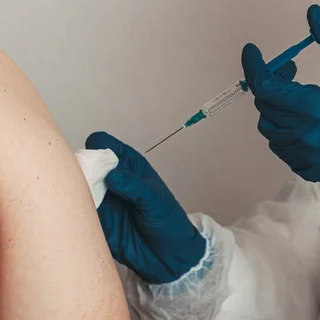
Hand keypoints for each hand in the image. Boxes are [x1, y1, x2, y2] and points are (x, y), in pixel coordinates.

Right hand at [85, 132, 206, 283]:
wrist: (167, 256)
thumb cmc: (168, 222)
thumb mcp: (155, 202)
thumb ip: (134, 187)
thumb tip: (112, 175)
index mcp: (128, 165)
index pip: (103, 144)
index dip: (95, 148)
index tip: (97, 164)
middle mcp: (110, 179)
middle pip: (82, 163)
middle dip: (77, 170)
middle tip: (85, 185)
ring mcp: (100, 199)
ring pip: (74, 187)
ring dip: (72, 192)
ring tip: (81, 203)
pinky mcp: (93, 219)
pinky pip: (74, 211)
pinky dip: (71, 213)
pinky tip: (78, 219)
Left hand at [241, 5, 319, 189]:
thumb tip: (313, 11)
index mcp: (312, 108)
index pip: (264, 85)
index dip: (253, 65)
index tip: (252, 51)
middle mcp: (301, 135)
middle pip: (264, 105)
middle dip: (270, 83)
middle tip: (289, 70)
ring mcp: (303, 156)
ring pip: (269, 129)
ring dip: (275, 109)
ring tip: (297, 97)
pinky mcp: (308, 170)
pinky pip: (283, 148)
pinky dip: (285, 132)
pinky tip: (305, 122)